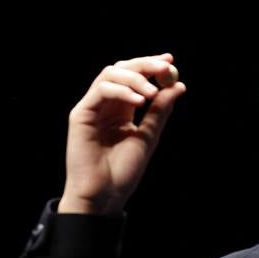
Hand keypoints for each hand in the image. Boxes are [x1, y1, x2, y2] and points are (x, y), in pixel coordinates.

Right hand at [59, 54, 184, 214]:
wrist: (104, 195)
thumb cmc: (122, 172)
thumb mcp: (148, 136)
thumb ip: (159, 111)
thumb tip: (178, 85)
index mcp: (121, 109)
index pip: (134, 77)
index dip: (150, 65)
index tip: (170, 61)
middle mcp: (105, 105)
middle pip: (122, 69)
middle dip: (145, 65)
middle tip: (164, 68)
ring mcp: (92, 108)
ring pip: (110, 75)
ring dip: (134, 78)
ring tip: (152, 94)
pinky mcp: (80, 115)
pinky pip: (101, 91)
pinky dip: (121, 91)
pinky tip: (139, 102)